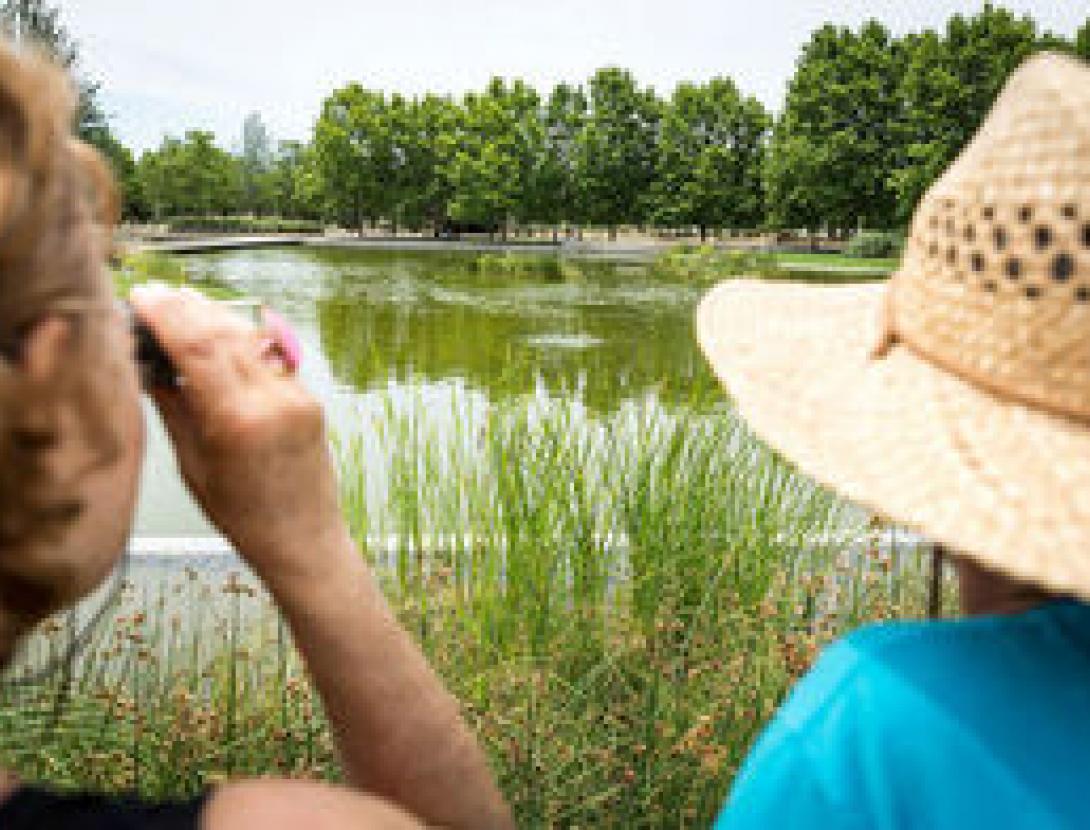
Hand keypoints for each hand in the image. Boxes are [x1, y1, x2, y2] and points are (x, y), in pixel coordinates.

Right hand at [129, 285, 348, 588]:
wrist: (303, 537)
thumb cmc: (243, 513)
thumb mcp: (194, 463)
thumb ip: (174, 407)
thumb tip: (149, 364)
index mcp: (237, 420)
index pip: (198, 347)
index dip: (167, 315)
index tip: (143, 297)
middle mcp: (272, 401)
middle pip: (224, 333)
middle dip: (187, 307)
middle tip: (157, 293)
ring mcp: (296, 397)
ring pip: (250, 339)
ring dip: (215, 315)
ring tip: (183, 302)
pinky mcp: (309, 398)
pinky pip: (270, 357)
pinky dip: (241, 339)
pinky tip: (218, 331)